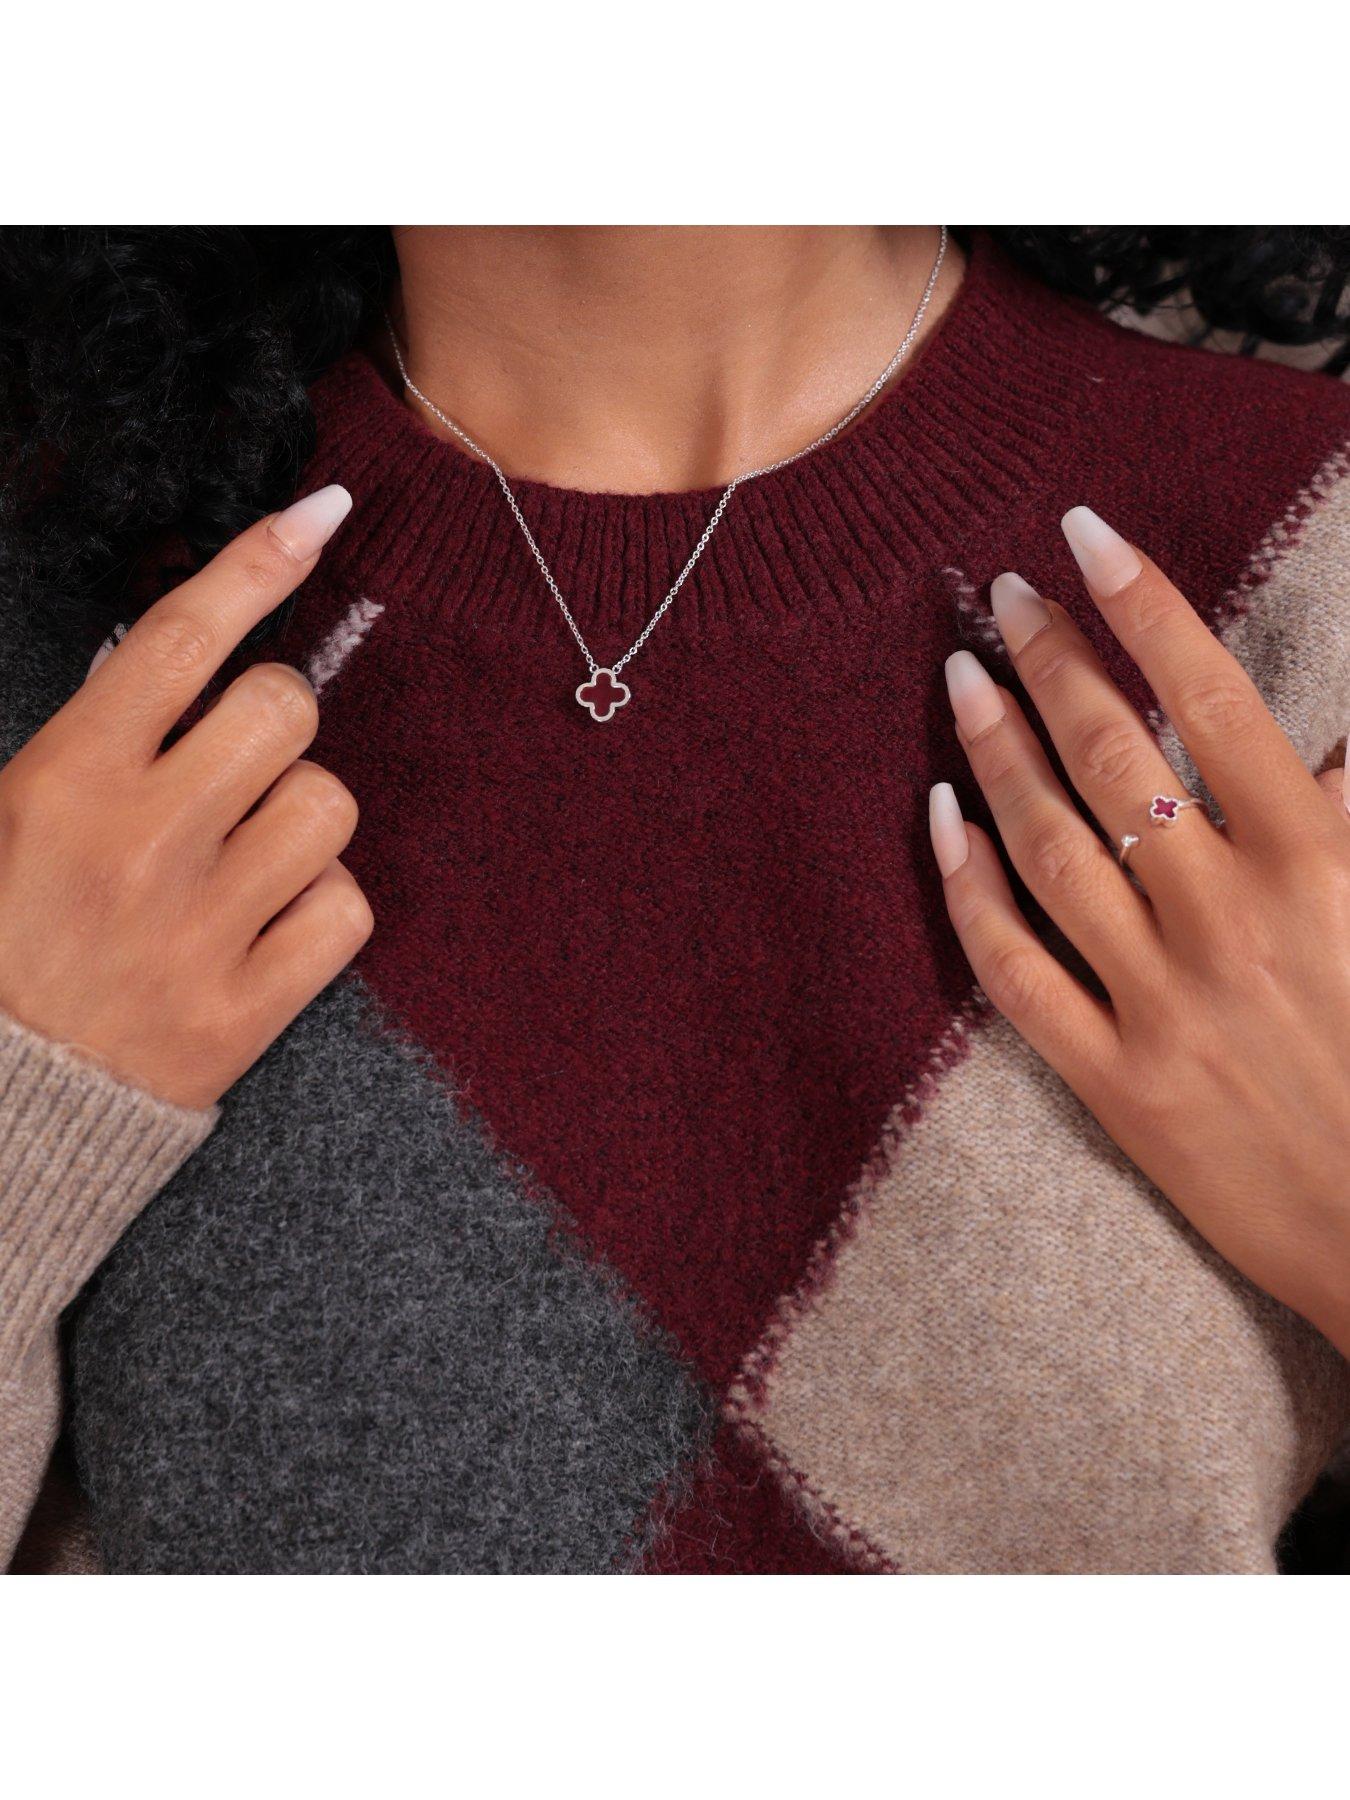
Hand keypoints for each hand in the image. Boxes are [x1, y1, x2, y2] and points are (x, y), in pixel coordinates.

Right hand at [0, 485, 371, 1109]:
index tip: (317, 516)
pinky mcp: (249, 1007)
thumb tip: (189, 667)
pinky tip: (269, 922)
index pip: (180, 638)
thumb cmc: (2, 939)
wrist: (0, 1104)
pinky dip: (321, 907)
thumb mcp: (9, 814)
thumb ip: (99, 739)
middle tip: (235, 766)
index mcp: (65, 780)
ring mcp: (201, 927)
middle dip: (274, 721)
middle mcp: (141, 841)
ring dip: (302, 816)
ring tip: (247, 854)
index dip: (256, 563)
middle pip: (286, 709)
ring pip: (330, 804)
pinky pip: (348, 908)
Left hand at [930, 506, 1349, 1356]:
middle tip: (1004, 596)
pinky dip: (969, 892)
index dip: (1142, 606)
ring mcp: (1162, 1001)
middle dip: (1051, 660)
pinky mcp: (1116, 1079)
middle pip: (1111, 756)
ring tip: (961, 680)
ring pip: (1048, 847)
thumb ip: (1349, 821)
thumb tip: (1311, 747)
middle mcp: (1229, 918)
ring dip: (995, 753)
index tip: (1085, 537)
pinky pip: (1016, 970)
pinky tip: (941, 825)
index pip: (1213, 699)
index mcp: (1319, 862)